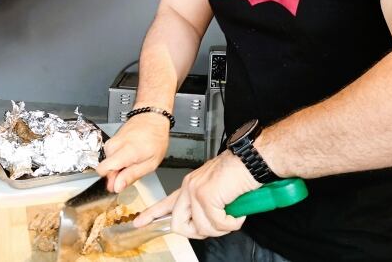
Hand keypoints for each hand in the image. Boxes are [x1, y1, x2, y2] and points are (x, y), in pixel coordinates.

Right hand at [96, 113, 169, 191]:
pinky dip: (119, 158)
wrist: (153, 117)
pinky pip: (110, 155)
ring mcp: (111, 141)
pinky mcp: (111, 140)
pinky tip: (130, 153)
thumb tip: (117, 187)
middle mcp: (114, 146)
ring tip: (134, 159)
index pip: (102, 170)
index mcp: (125, 152)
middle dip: (117, 173)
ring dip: (119, 165)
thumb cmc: (156, 137)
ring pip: (108, 163)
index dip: (110, 180)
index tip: (120, 181)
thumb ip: (132, 175)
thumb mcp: (151, 163)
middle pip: (106, 169)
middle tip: (133, 168)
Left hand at [133, 151, 259, 238]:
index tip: (140, 222)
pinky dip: (231, 223)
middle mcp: (190, 187)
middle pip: (179, 224)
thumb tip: (208, 223)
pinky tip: (237, 213)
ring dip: (222, 227)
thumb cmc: (240, 171)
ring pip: (201, 228)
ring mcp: (196, 192)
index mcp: (191, 185)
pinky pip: (216, 224)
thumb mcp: (218, 188)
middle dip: (198, 232)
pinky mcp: (207, 197)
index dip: (152, 214)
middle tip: (216, 226)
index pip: (167, 202)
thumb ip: (207, 204)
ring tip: (233, 216)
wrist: (251, 159)